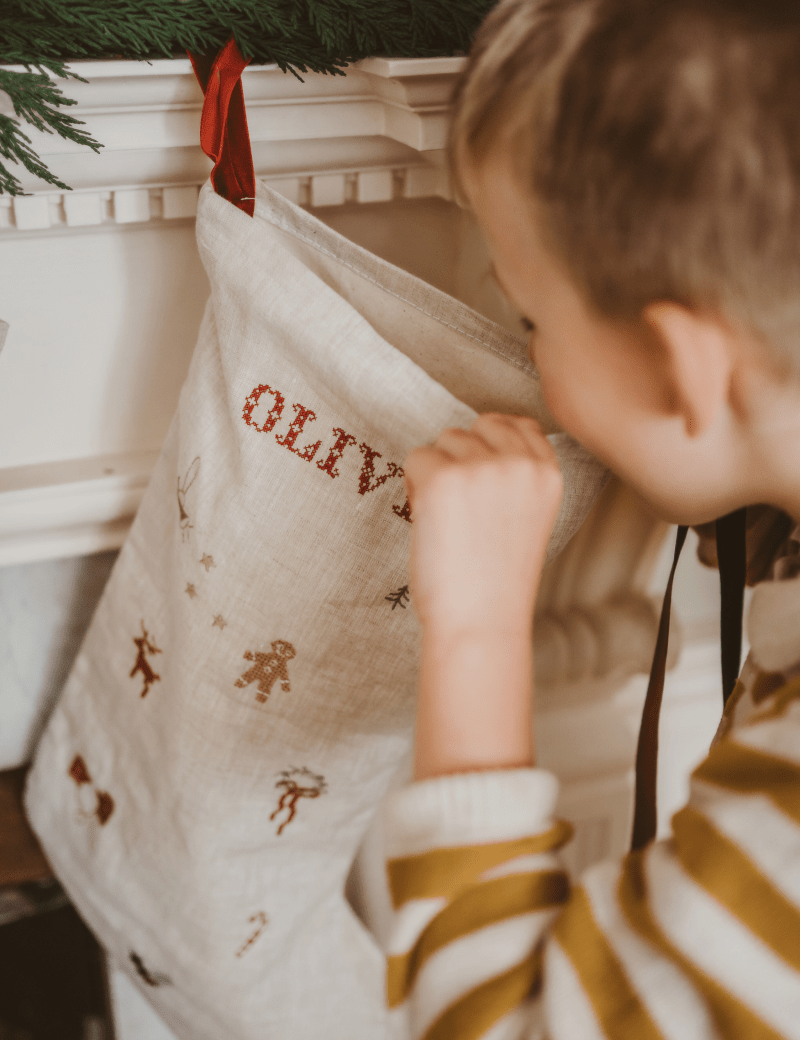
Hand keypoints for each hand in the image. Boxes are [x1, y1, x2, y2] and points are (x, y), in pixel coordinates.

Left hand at [403, 413, 563, 635]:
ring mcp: (482, 468)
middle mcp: (519, 463)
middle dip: (459, 456)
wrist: (480, 621)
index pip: (519, 424)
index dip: (490, 443)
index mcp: (548, 473)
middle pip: (476, 427)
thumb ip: (516, 478)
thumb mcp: (529, 519)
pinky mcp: (443, 478)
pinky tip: (429, 522)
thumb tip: (479, 442)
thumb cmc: (496, 582)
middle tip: (458, 505)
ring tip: (446, 519)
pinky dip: (413, 488)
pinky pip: (415, 459)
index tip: (479, 474)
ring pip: (444, 441)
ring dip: (435, 472)